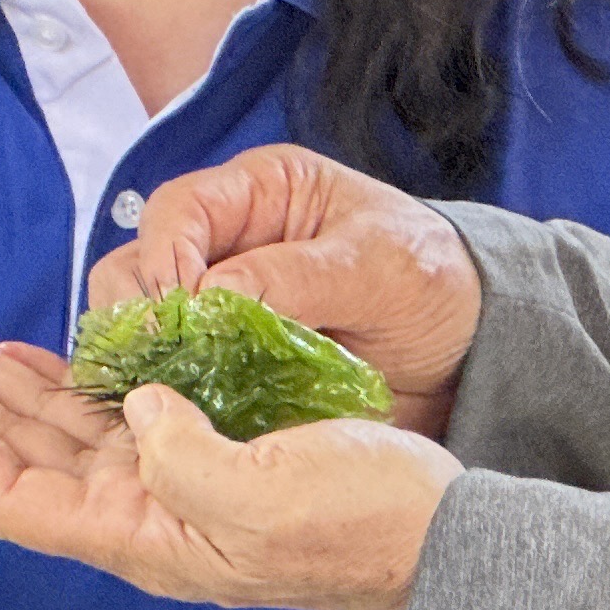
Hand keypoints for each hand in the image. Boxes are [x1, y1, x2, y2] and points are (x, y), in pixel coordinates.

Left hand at [0, 300, 456, 609]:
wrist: (445, 539)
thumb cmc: (366, 524)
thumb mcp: (271, 498)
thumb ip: (188, 457)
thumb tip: (139, 407)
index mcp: (140, 534)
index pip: (7, 489)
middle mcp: (135, 514)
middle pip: (12, 451)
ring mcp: (164, 485)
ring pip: (51, 429)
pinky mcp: (199, 455)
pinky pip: (106, 417)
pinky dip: (62, 377)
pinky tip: (38, 347)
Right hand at [90, 145, 480, 435]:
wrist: (472, 351)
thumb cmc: (434, 281)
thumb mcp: (379, 265)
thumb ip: (296, 275)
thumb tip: (211, 296)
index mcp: (258, 193)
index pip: (177, 211)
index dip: (165, 256)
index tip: (178, 308)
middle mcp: (226, 244)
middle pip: (137, 264)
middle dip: (139, 310)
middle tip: (159, 359)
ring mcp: (221, 307)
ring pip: (144, 323)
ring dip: (147, 357)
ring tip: (163, 392)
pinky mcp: (227, 364)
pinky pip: (176, 374)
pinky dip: (169, 394)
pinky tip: (176, 416)